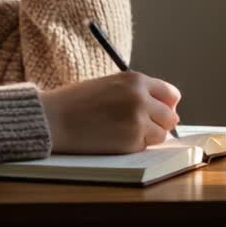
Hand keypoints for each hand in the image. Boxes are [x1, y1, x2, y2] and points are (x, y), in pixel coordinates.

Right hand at [39, 71, 181, 153]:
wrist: (55, 118)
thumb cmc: (78, 102)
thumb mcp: (111, 85)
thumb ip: (138, 92)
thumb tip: (169, 109)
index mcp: (135, 80)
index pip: (171, 94)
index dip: (166, 105)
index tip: (160, 112)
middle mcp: (141, 98)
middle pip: (170, 116)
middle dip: (160, 123)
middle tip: (143, 126)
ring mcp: (138, 120)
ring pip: (162, 134)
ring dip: (149, 136)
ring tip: (125, 131)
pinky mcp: (132, 141)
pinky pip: (146, 146)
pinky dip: (136, 146)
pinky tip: (117, 139)